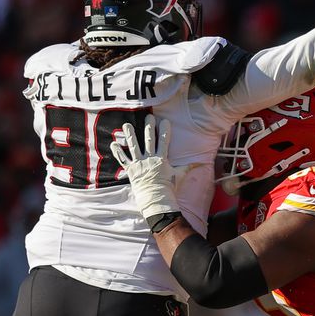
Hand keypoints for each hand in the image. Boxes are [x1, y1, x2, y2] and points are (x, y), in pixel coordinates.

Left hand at [112, 114, 181, 232]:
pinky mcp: (130, 170)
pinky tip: (113, 143)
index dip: (164, 131)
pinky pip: (122, 159)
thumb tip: (201, 163)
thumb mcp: (180, 176)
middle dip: (148, 127)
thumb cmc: (169, 187)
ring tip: (126, 124)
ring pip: (133, 146)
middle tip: (148, 117)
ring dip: (129, 134)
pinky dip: (117, 152)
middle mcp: (150, 159)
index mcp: (162, 159)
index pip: (164, 142)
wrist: (156, 198)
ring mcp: (139, 163)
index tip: (164, 121)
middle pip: (149, 140)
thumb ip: (188, 167)